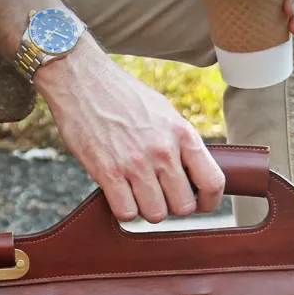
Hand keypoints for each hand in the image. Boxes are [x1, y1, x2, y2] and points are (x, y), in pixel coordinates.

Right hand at [35, 38, 225, 223]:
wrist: (81, 79)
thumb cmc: (123, 96)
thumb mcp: (164, 113)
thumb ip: (180, 143)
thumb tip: (192, 175)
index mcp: (182, 133)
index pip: (212, 182)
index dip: (209, 202)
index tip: (200, 204)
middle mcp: (163, 150)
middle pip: (184, 207)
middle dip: (173, 207)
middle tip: (160, 196)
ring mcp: (136, 163)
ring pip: (156, 214)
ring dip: (147, 210)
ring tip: (137, 194)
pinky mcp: (108, 172)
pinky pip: (127, 213)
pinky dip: (124, 210)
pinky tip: (119, 195)